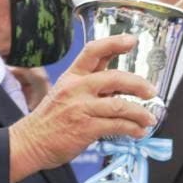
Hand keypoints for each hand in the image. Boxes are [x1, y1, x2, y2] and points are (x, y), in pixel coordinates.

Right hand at [9, 35, 156, 182]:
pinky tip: (138, 131)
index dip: (114, 43)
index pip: (93, 51)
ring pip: (120, 105)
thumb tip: (118, 83)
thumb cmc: (50, 119)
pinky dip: (132, 129)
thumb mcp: (65, 92)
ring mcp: (81, 108)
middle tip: (151, 91)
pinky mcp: (86, 128)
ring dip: (140, 112)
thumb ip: (91, 85)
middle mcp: (77, 89)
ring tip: (149, 119)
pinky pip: (116, 125)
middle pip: (115, 78)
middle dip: (138, 84)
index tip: (132, 40)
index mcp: (72, 77)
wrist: (30, 143)